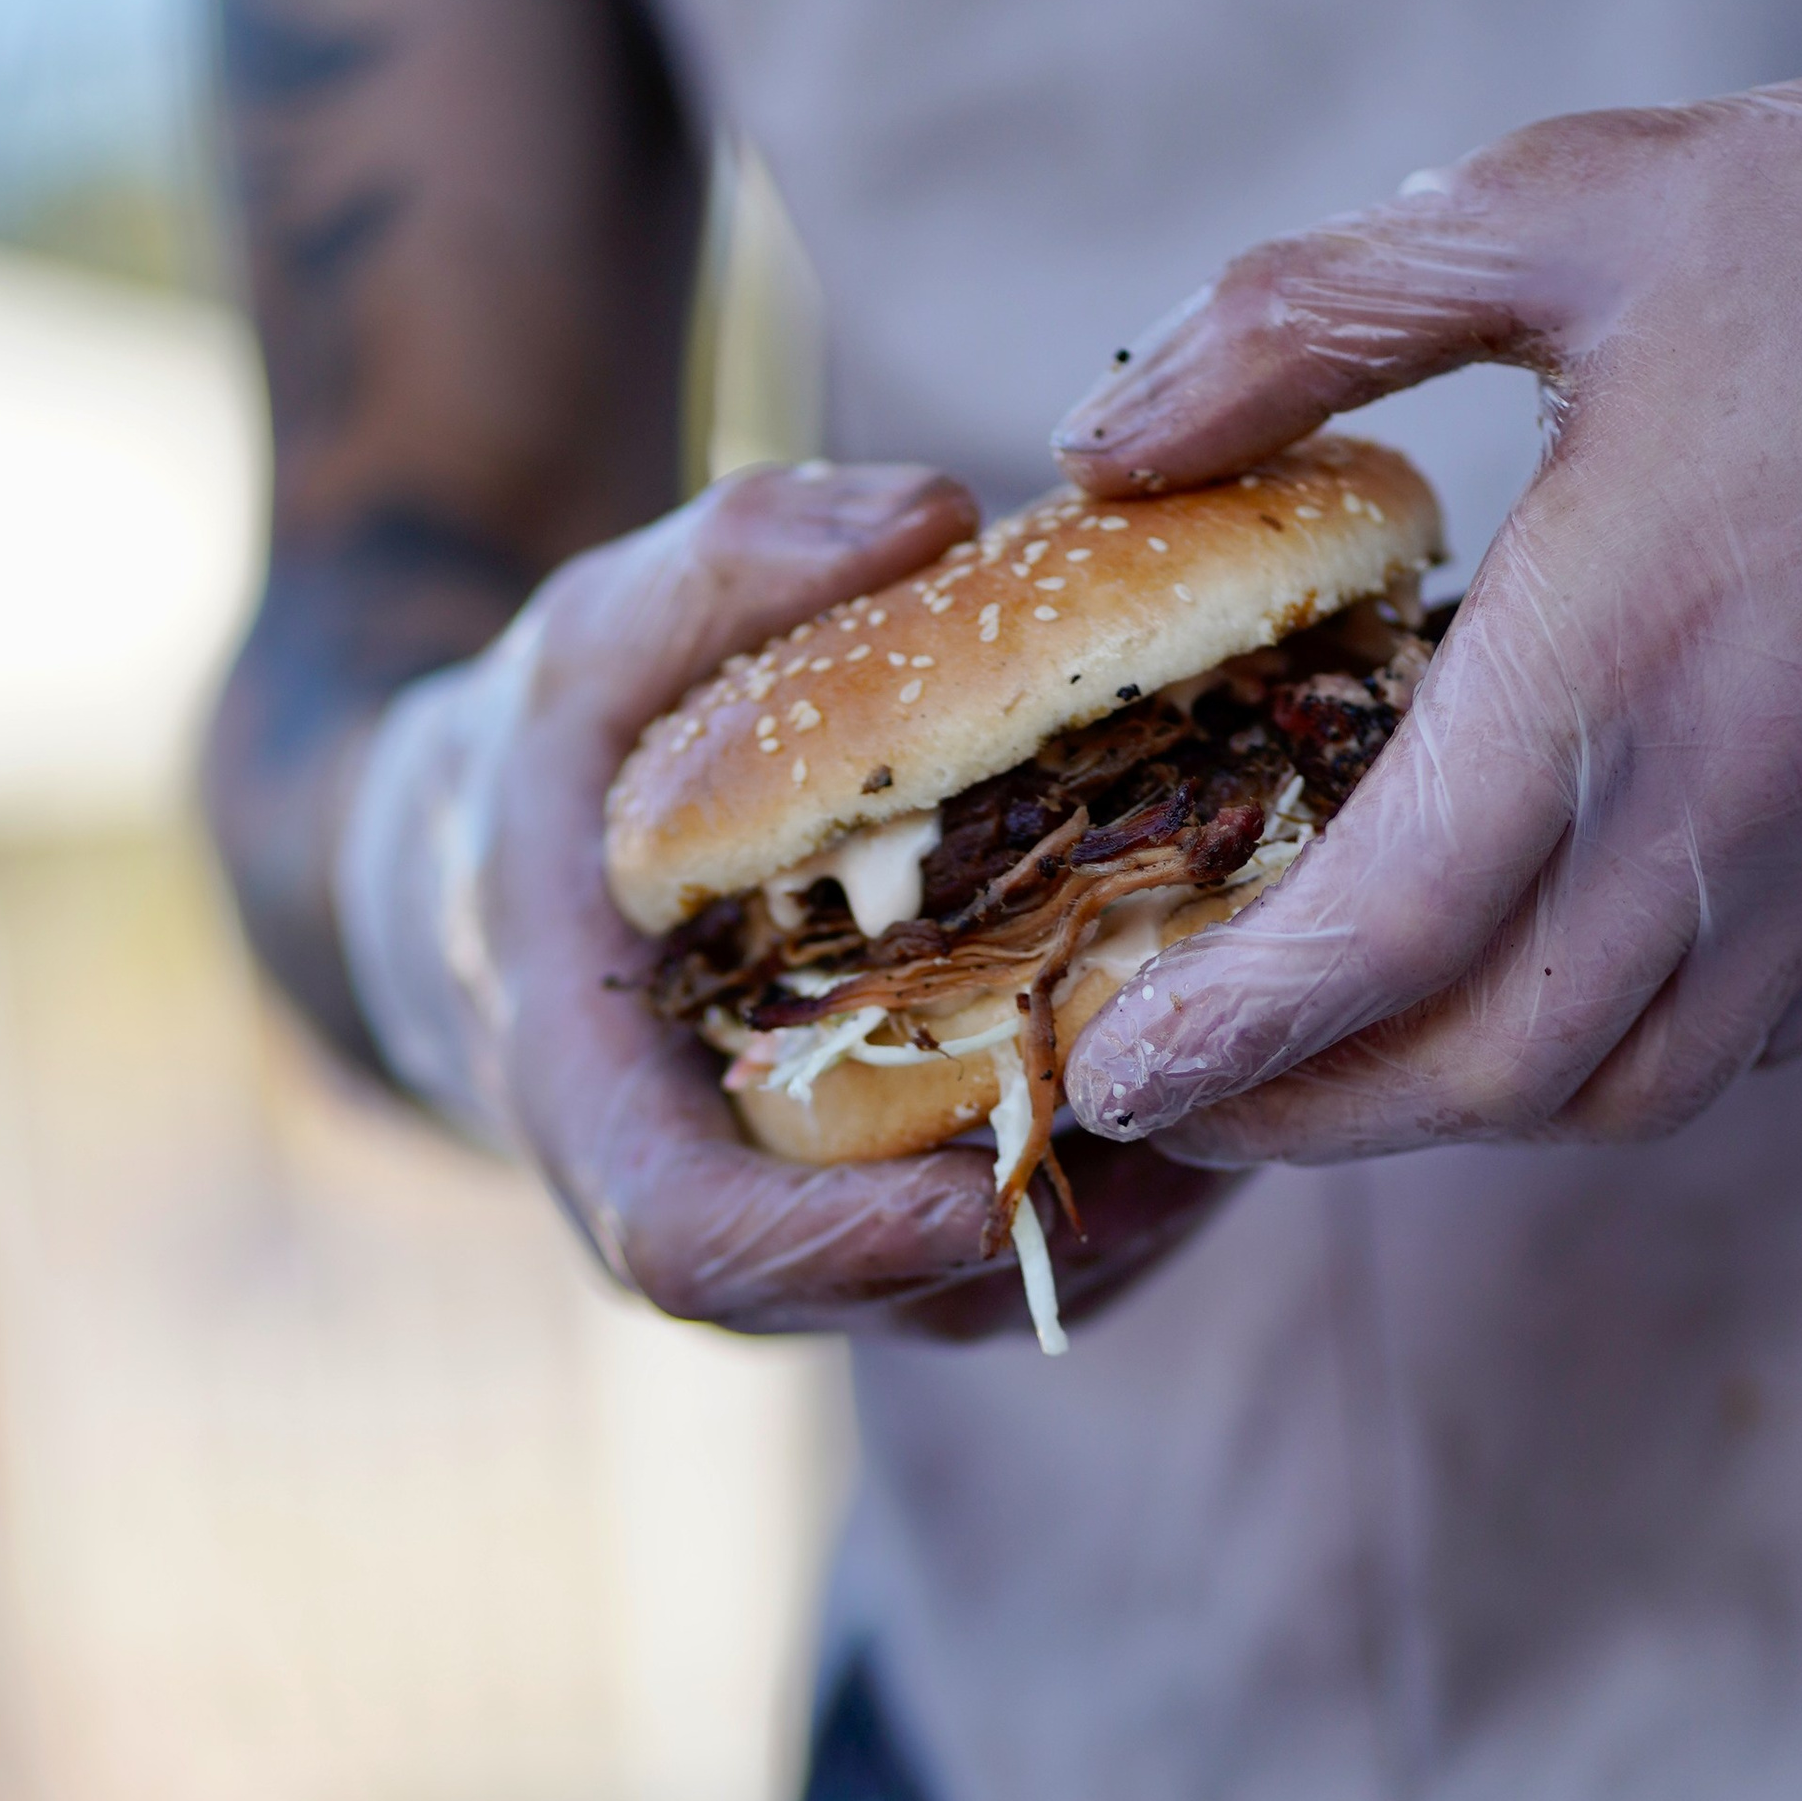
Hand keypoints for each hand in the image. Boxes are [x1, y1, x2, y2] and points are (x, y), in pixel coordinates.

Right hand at [342, 463, 1234, 1336]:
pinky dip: (1149, 1180)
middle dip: (1057, 1210)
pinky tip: (1247, 1064)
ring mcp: (824, 1248)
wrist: (542, 875)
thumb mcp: (595, 634)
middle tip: (1202, 1096)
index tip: (978, 1196)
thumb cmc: (563, 761)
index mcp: (604, 1119)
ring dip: (1136, 1206)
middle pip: (888, 1289)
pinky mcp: (909, 1232)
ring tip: (1258, 1074)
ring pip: (992, 1290)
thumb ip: (725, 564)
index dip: (836, 1246)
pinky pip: (1037, 1253)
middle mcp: (723, 1222)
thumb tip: (928, 510)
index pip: (701, 1248)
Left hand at [1053, 0, 1801, 1163]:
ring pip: (1623, 1092)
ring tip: (1345, 1065)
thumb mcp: (1560, 201)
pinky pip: (1756, 1039)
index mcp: (1618, 644)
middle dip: (1304, 1122)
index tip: (1112, 1078)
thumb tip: (1107, 438)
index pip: (1377, 938)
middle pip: (1482, 1075)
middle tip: (1189, 1105)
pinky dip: (1619, 1054)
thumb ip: (1306, 317)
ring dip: (1461, 1110)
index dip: (1225, 1040)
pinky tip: (1541, 985)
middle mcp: (1742, 797)